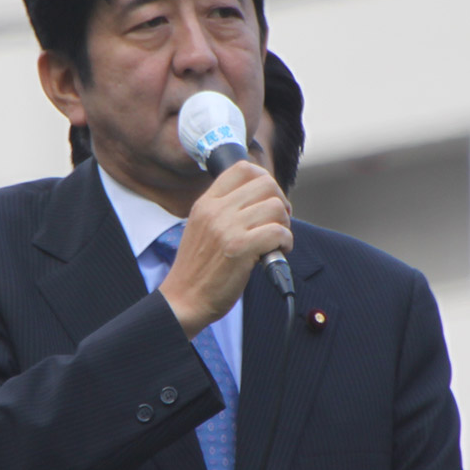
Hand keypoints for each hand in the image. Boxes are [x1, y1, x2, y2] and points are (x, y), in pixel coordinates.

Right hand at [159, 161, 292, 338]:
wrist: (184, 300)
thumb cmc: (197, 271)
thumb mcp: (201, 229)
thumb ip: (223, 211)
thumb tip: (260, 199)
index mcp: (206, 203)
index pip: (242, 169)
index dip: (264, 180)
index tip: (268, 200)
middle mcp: (215, 211)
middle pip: (265, 184)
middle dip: (280, 202)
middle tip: (277, 223)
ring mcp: (226, 228)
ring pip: (275, 207)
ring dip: (284, 224)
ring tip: (275, 241)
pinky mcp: (239, 249)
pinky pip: (278, 232)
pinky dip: (285, 242)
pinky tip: (276, 253)